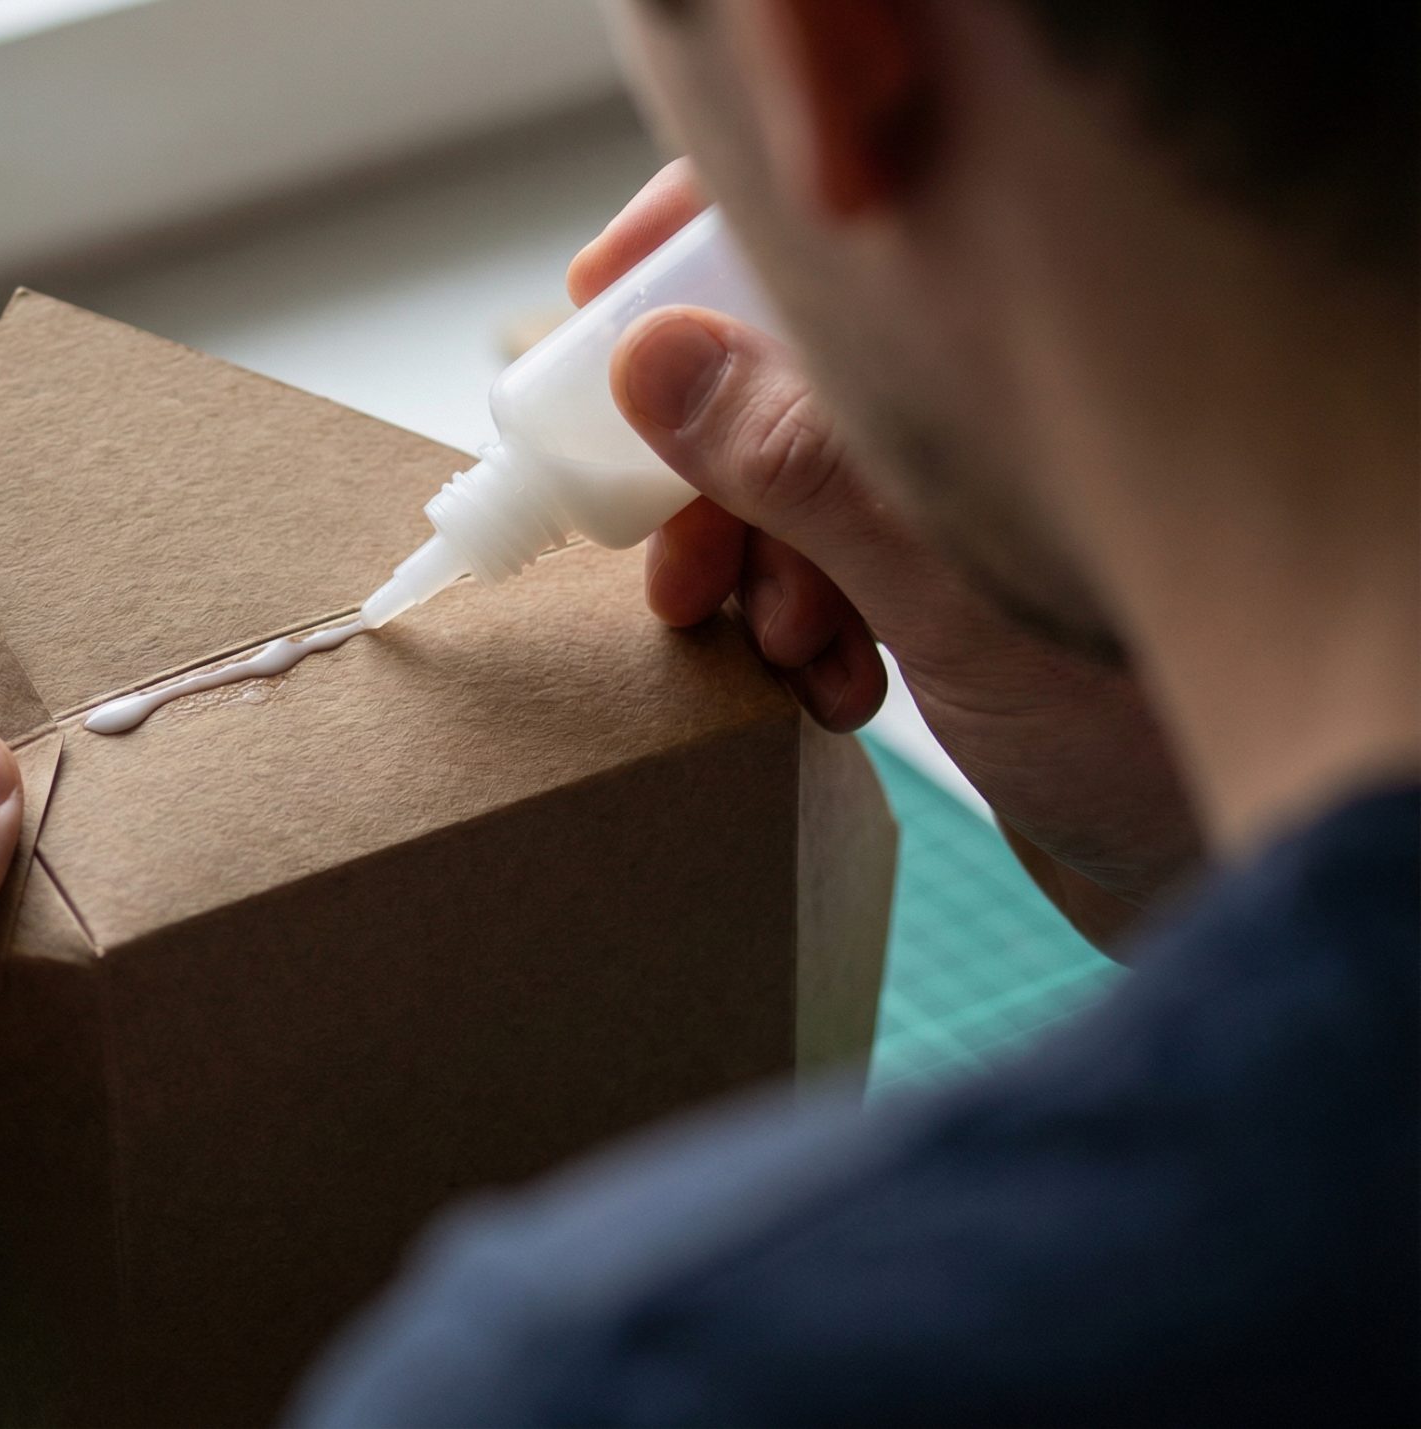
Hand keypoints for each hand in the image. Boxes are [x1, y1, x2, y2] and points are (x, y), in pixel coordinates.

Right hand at [577, 160, 1199, 943]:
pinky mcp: (961, 577)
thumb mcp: (947, 588)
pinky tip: (834, 691)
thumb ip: (802, 467)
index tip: (597, 315)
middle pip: (784, 369)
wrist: (1229, 866)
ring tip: (783, 653)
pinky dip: (803, 624)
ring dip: (753, 567)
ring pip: (792, 480)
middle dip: (711, 473)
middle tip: (682, 574)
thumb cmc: (1144, 722)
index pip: (826, 236)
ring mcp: (973, 493)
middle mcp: (991, 408)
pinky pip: (827, 563)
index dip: (697, 250)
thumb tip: (650, 359)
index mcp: (1017, 354)